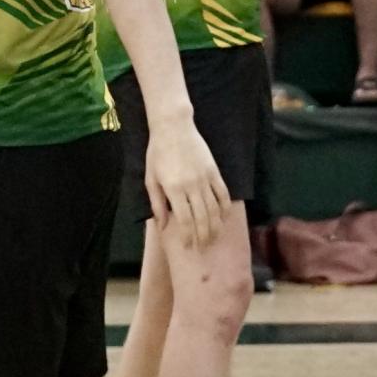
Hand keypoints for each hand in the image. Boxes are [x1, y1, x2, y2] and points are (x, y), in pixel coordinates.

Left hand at [143, 117, 228, 247]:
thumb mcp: (151, 179)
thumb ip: (157, 203)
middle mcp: (191, 186)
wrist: (173, 128)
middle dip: (203, 236)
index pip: (185, 220)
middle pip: (202, 218)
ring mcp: (205, 178)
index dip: (187, 236)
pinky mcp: (214, 171)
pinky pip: (223, 193)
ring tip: (214, 238)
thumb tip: (162, 225)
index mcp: (173, 189)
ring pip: (214, 209)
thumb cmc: (157, 154)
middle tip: (203, 248)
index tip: (188, 246)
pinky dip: (225, 208)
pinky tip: (224, 218)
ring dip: (215, 227)